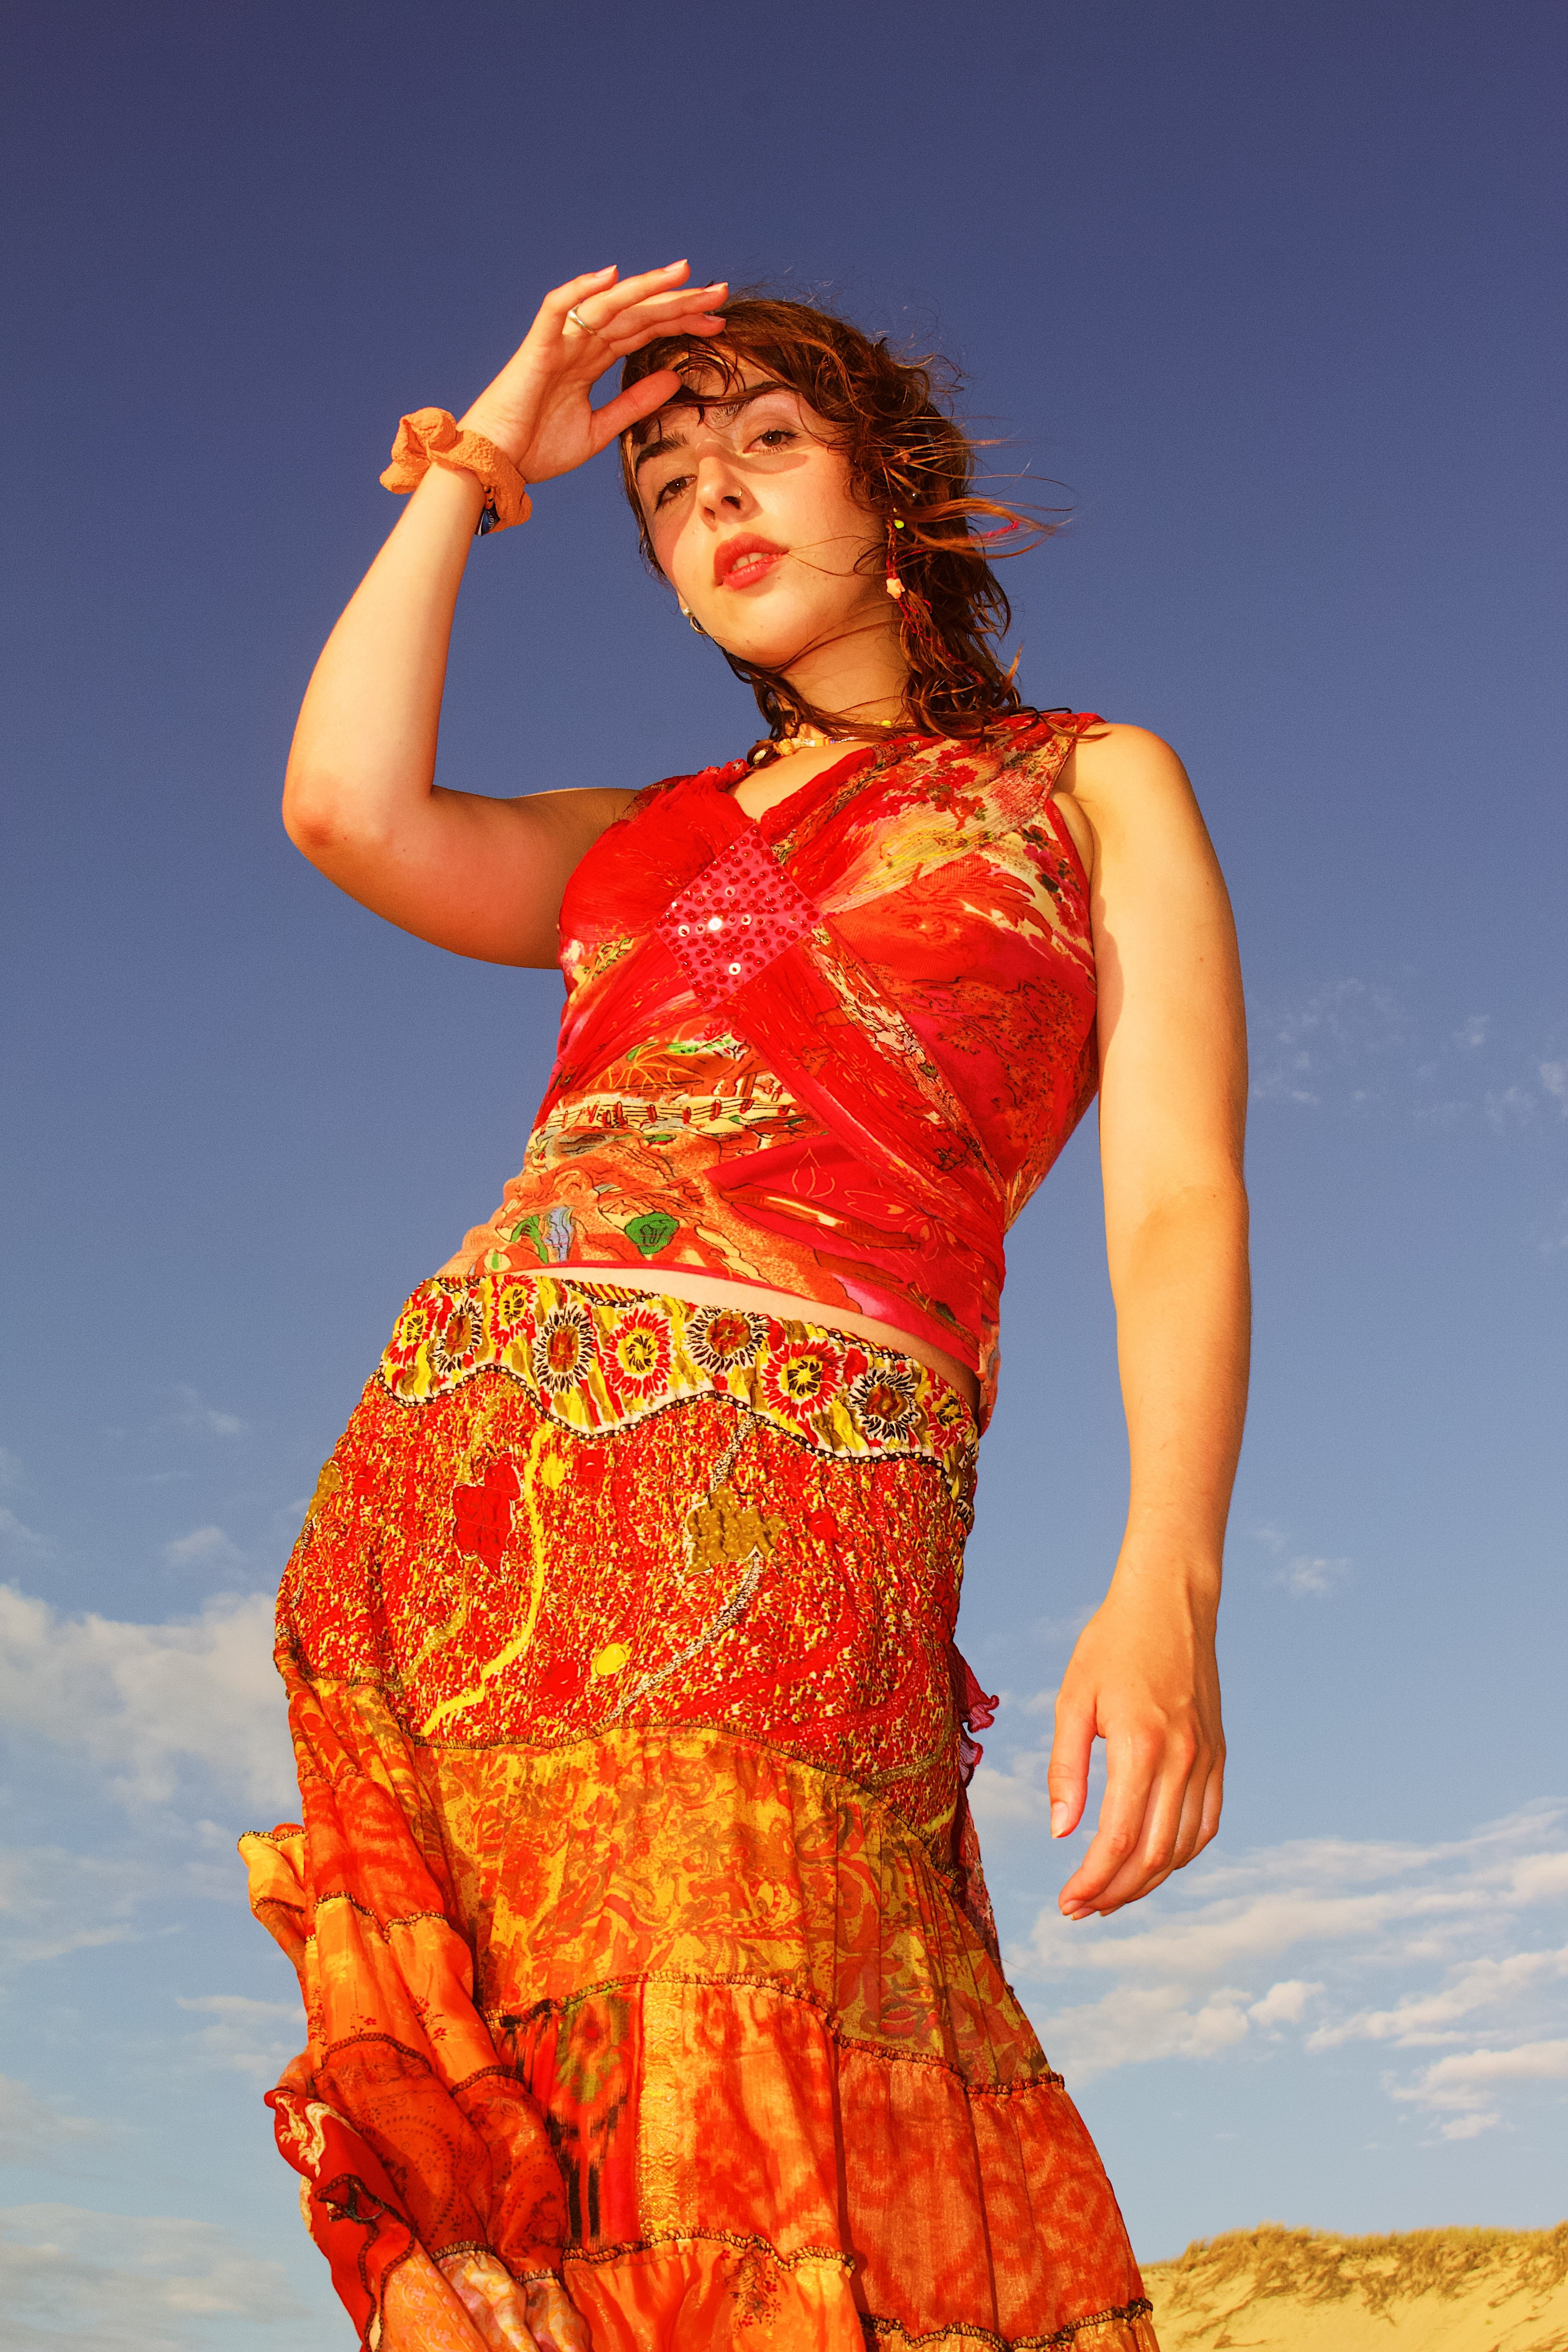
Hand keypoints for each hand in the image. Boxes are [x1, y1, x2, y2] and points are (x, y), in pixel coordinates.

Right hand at [456, 261, 727, 483]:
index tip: (717, 323)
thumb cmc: (536, 450)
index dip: (680, 324)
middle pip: (636, 314)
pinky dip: (582, 289)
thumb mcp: (599, 429)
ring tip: (683, 274)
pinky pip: (558, 309)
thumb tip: (674, 377)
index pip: (644, 332)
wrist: (495, 466)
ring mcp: (559, 343)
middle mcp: (579, 345)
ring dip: (646, 288)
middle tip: (719, 292)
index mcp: (592, 362)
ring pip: (609, 305)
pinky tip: (613, 276)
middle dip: (677, 302)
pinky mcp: (537, 349)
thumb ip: (635, 402)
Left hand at [1047, 1557, 1224, 1918]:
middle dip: (1114, 1893)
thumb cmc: (1111, 1644)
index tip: (1066, 1903)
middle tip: (1078, 1910)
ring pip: (1183, 1847)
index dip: (1092, 1881)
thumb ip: (1066, 1767)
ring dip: (1147, 1882)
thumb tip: (1062, 1831)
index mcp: (1141, 1745)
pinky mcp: (1218, 1755)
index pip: (1119, 1838)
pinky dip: (1180, 1854)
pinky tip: (1152, 1863)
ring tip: (1109, 1896)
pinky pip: (1206, 1823)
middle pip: (1153, 1855)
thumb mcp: (1073, 1699)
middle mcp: (1183, 1759)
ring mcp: (1207, 1759)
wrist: (1170, 1602)